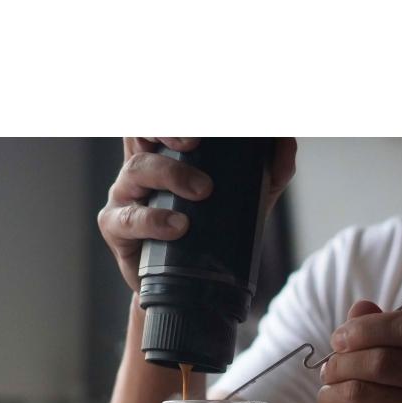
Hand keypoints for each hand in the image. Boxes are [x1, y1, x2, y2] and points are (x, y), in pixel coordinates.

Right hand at [97, 137, 296, 291]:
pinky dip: (154, 220)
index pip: (162, 119)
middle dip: (166, 127)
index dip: (175, 114)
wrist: (186, 289)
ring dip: (171, 173)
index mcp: (165, 151)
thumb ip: (269, 171)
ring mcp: (124, 195)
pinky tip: (178, 226)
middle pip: (140, 129)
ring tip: (202, 191)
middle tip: (196, 139)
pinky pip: (128, 218)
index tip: (208, 122)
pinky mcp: (115, 228)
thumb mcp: (246, 200)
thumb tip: (286, 143)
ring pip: (138, 168)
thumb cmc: (209, 234)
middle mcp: (140, 165)